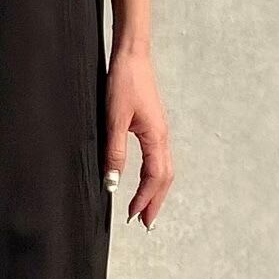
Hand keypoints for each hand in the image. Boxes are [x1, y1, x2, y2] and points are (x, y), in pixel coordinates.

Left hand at [103, 48, 173, 229]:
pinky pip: (159, 158)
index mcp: (156, 137)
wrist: (132, 55)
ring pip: (165, 169)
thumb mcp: (114, 119)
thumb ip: (115, 152)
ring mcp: (160, 131)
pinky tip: (147, 179)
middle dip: (156, 201)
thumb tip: (113, 182)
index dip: (145, 199)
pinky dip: (155, 175)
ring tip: (146, 207)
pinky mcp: (154, 125)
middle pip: (165, 177)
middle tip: (146, 223)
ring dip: (156, 190)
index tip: (133, 216)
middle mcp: (162, 136)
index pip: (155, 178)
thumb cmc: (124, 82)